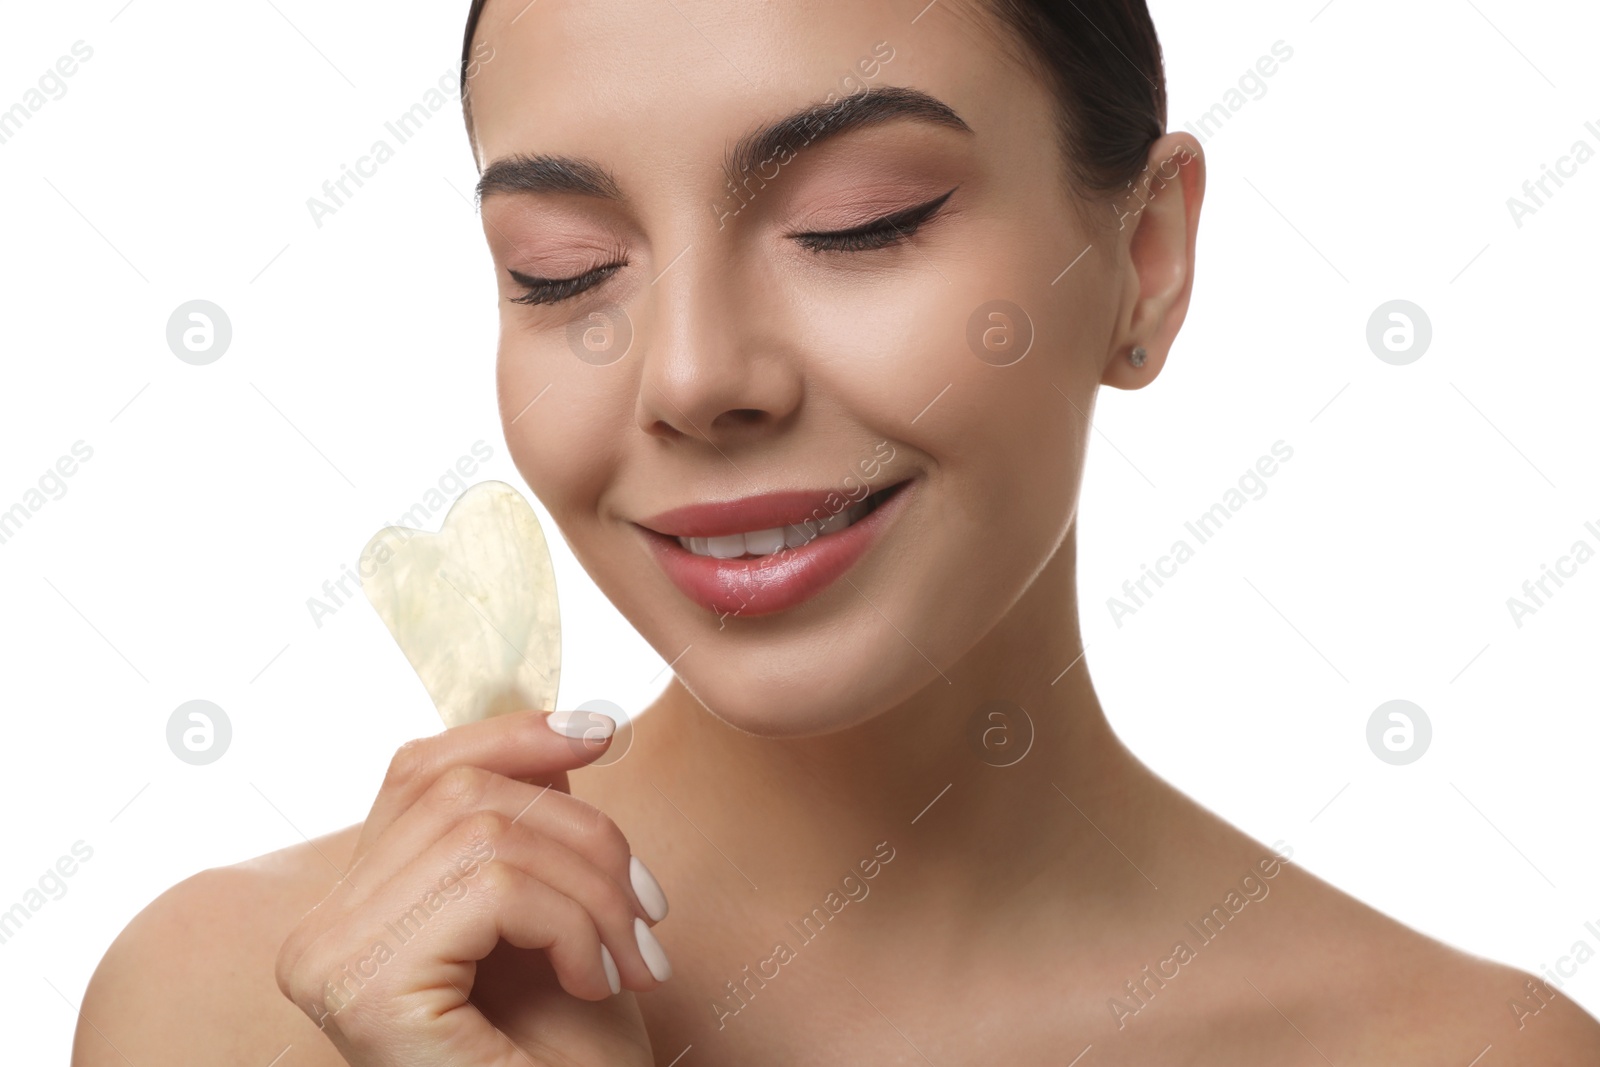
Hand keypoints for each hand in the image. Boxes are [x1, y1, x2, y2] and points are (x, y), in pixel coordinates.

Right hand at [275, 708, 668, 1066]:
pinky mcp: (367, 990)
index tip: (604, 730)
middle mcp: (318, 933)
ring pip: (486, 832)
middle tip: (648, 914)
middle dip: (585, 833)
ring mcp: (330, 961)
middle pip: (461, 794)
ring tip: (633, 957)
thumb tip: (567, 724)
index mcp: (353, 909)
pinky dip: (573, 920)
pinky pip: (494, 886)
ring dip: (594, 886)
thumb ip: (537, 828)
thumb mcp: (558, 916)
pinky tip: (598, 980)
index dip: (513, 735)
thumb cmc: (566, 1060)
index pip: (418, 771)